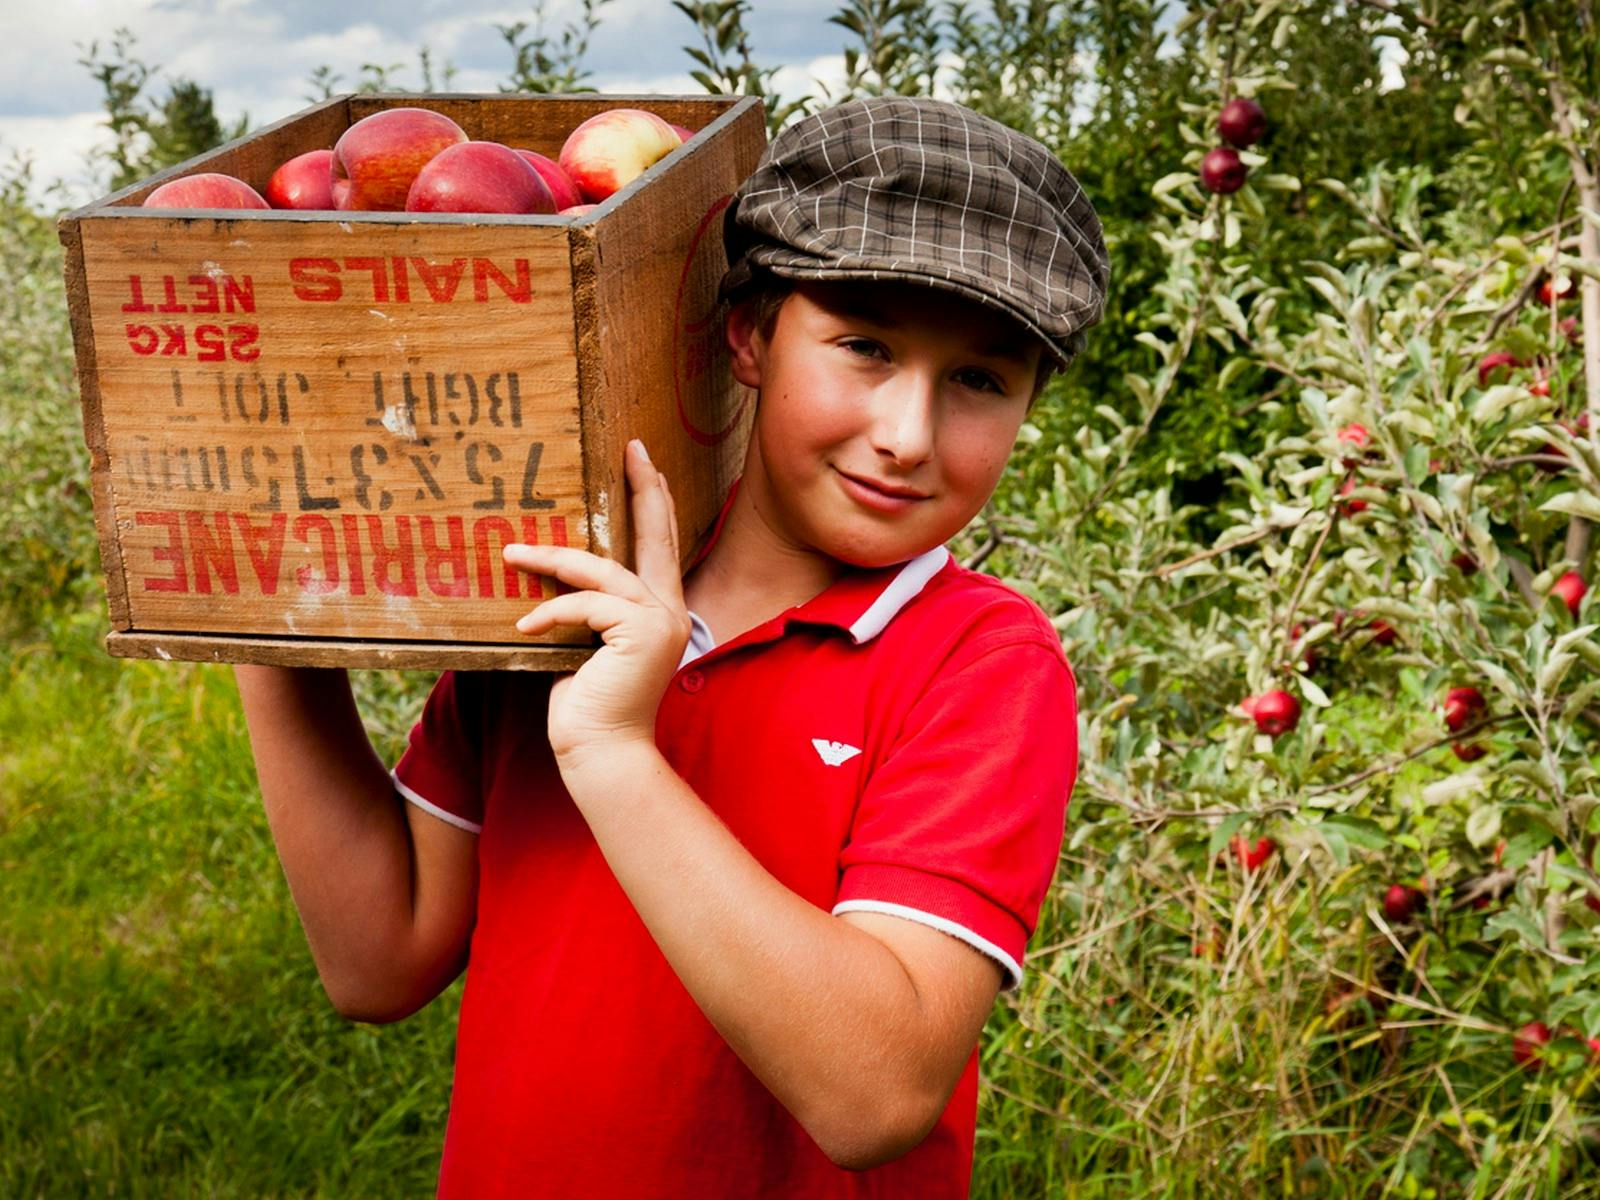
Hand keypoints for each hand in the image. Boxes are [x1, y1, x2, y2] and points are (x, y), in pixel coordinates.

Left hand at [502, 439, 690, 768]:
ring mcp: (659, 621)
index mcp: (659, 612)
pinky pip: (585, 604)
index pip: (659, 546)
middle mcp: (668, 610)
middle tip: (632, 451)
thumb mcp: (583, 648)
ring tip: (512, 556)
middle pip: (656, 536)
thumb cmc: (586, 708)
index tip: (644, 466)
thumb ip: (585, 612)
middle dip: (643, 490)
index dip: (653, 503)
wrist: (601, 753)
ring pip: (602, 571)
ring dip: (551, 562)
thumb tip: (551, 577)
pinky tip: (524, 627)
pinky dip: (551, 613)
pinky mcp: (641, 632)